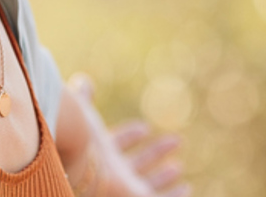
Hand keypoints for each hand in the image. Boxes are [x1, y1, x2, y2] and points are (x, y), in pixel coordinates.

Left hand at [67, 73, 189, 196]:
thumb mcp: (83, 114)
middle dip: (155, 153)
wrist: (79, 165)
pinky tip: (186, 189)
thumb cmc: (79, 139)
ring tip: (177, 168)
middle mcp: (112, 171)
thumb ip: (83, 99)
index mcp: (99, 152)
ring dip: (163, 176)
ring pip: (149, 183)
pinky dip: (175, 196)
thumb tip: (83, 80)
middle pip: (137, 163)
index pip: (118, 143)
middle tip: (176, 141)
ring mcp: (125, 187)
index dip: (131, 135)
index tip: (144, 128)